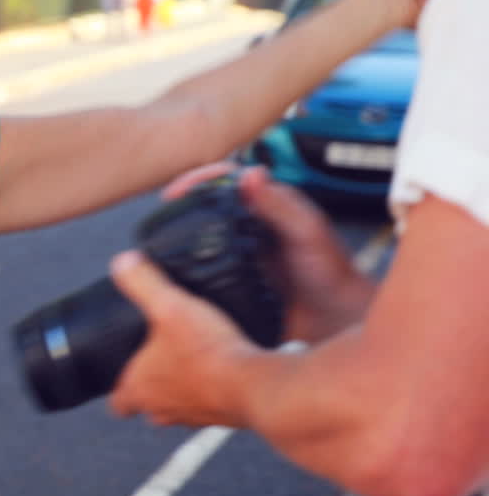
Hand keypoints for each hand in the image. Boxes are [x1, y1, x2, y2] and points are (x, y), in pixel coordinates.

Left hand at [108, 251, 256, 426]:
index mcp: (142, 389)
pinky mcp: (225, 416)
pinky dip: (215, 388)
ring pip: (181, 407)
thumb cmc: (209, 353)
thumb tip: (122, 263)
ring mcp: (195, 416)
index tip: (122, 378)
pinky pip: (213, 405)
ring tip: (194, 361)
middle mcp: (166, 409)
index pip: (118, 402)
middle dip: (152, 386)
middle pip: (149, 405)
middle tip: (160, 363)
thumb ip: (144, 283)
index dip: (118, 389)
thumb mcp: (169, 306)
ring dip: (185, 387)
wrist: (256, 384)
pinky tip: (224, 367)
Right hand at [163, 163, 374, 341]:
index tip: (178, 190)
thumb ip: (280, 205)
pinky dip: (185, 266)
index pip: (223, 181)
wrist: (336, 320)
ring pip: (196, 235)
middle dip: (180, 203)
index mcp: (265, 206)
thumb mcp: (307, 232)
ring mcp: (235, 254)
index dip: (198, 180)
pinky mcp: (229, 281)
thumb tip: (250, 175)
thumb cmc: (332, 274)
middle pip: (203, 205)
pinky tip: (174, 270)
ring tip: (159, 237)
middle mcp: (246, 226)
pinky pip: (200, 269)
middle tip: (164, 209)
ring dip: (177, 232)